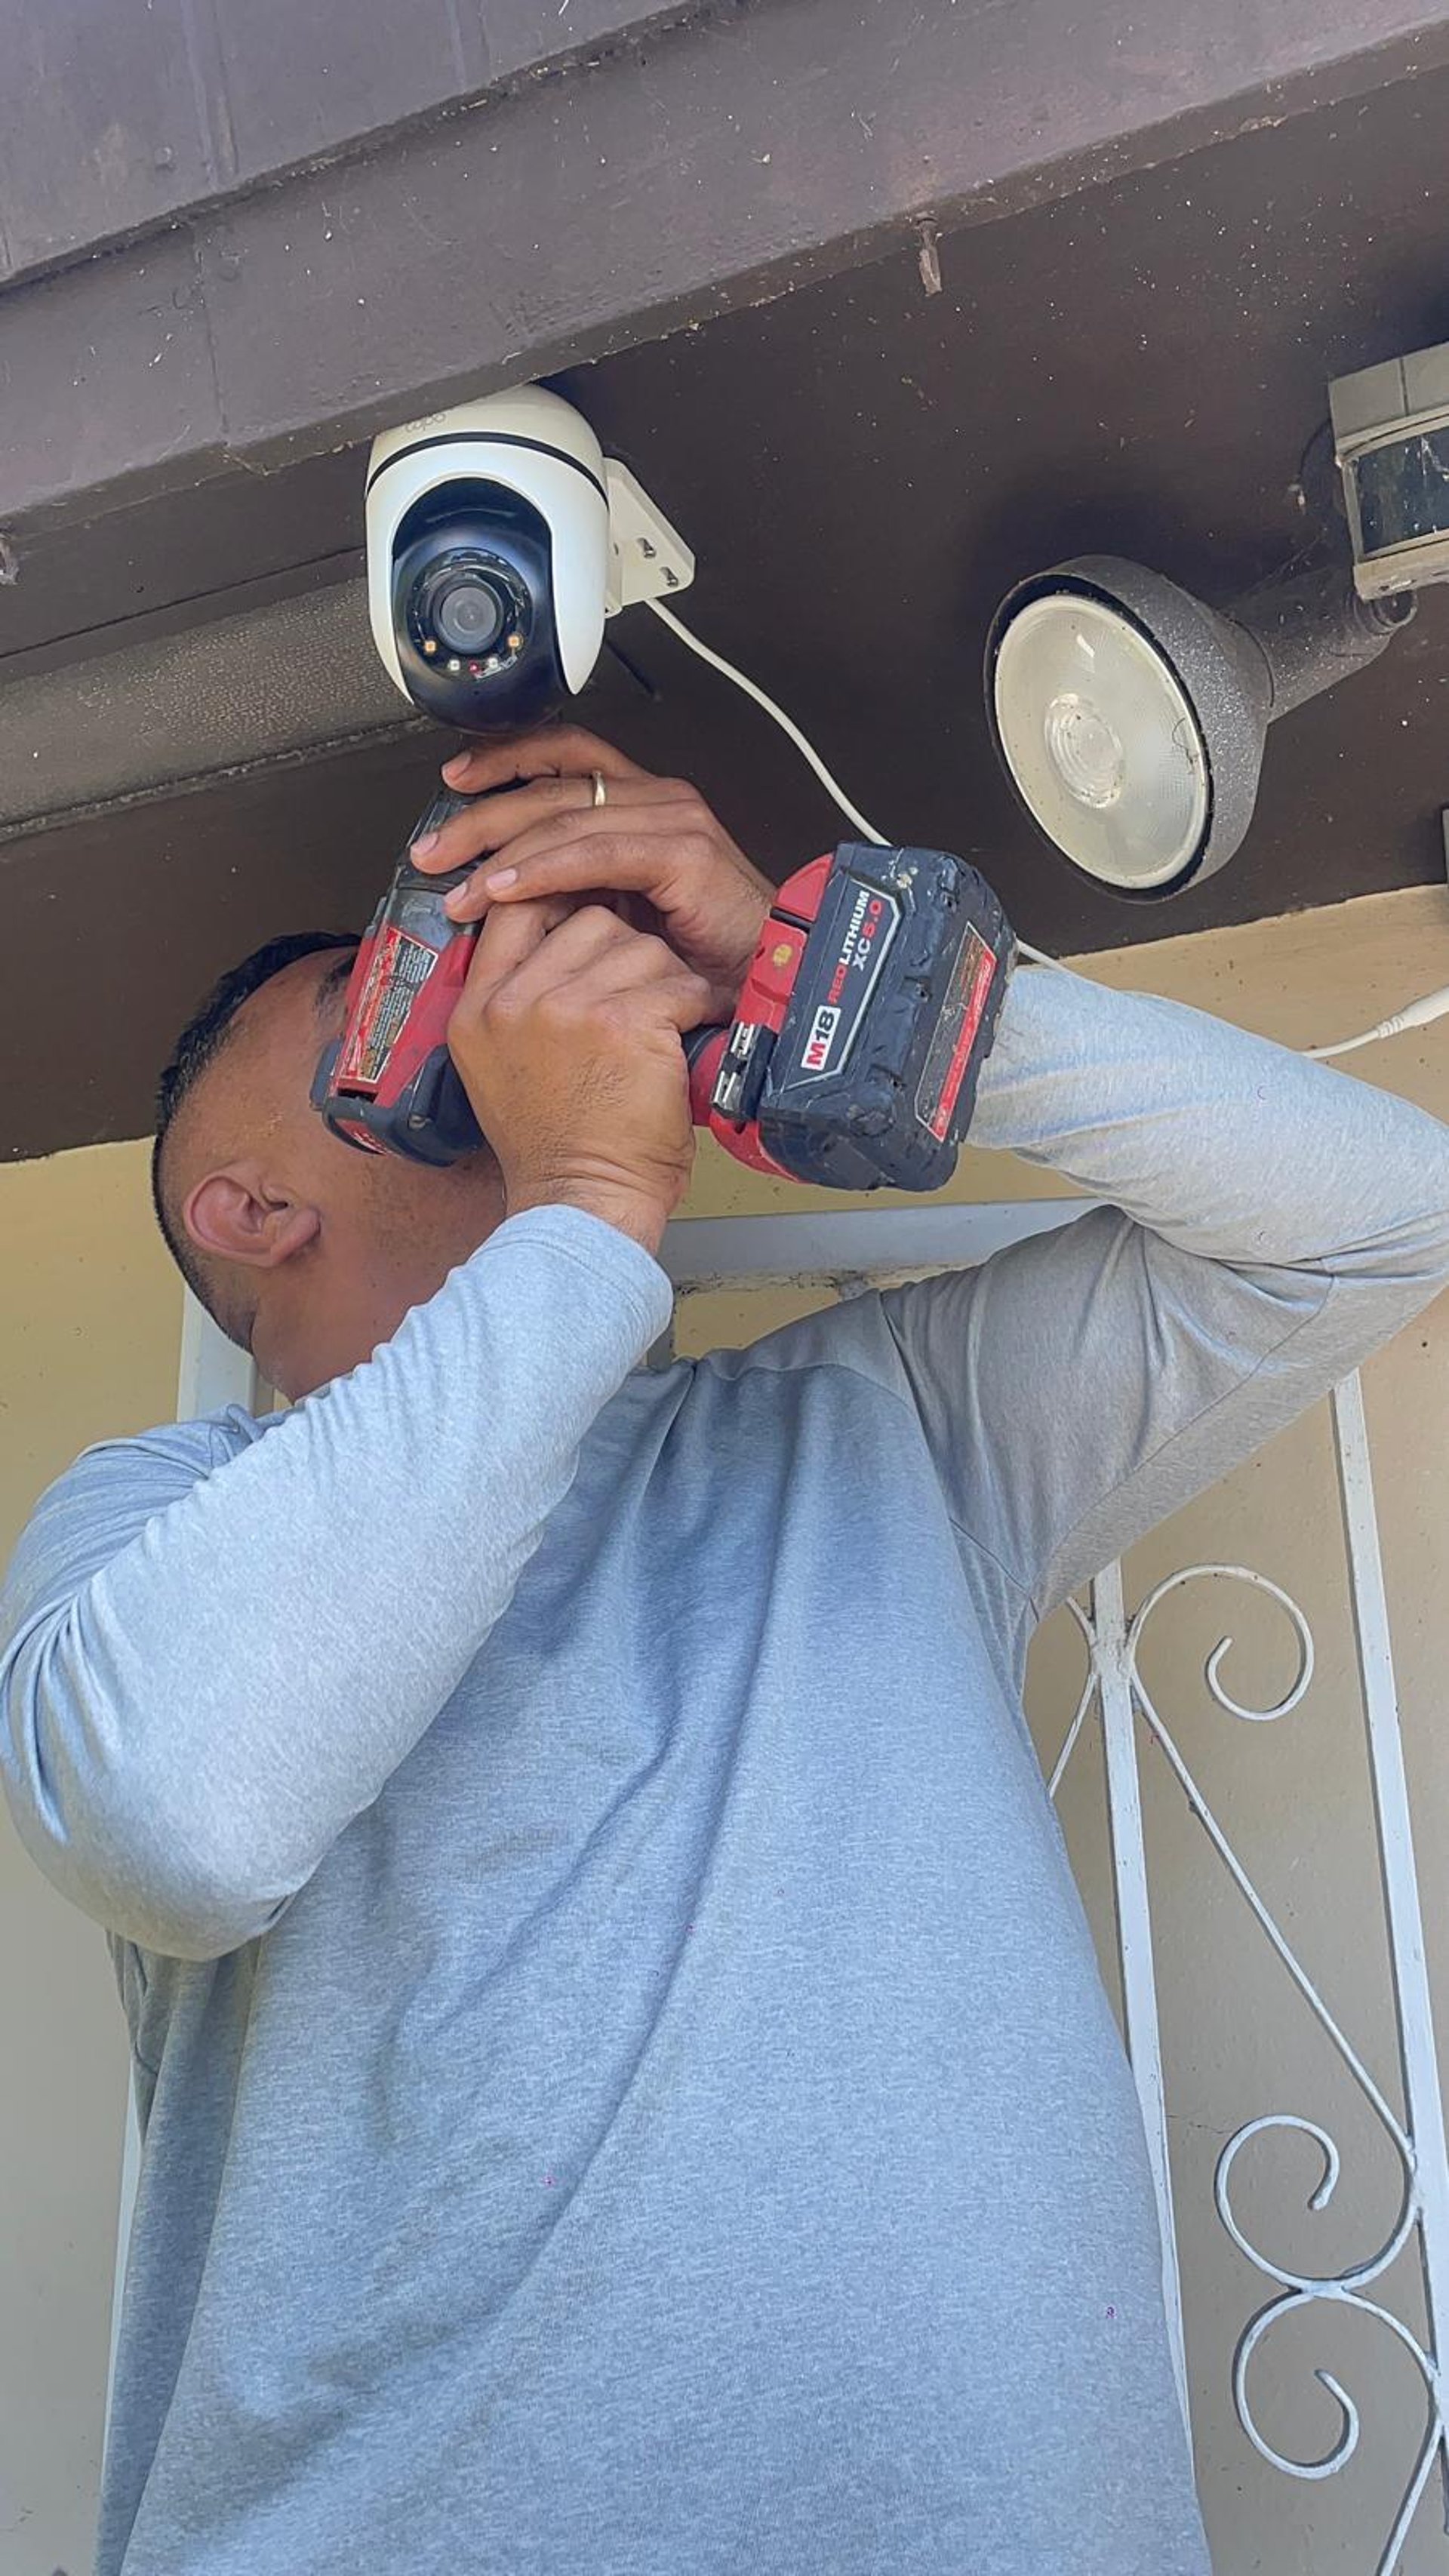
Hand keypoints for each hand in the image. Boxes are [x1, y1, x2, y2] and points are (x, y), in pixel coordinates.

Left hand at [411, 727, 772, 1021]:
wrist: (772, 983)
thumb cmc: (706, 958)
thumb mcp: (622, 911)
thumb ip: (574, 888)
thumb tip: (500, 889)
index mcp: (643, 804)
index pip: (564, 756)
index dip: (504, 760)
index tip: (454, 782)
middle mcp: (658, 799)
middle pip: (550, 786)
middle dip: (480, 818)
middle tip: (432, 853)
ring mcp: (674, 820)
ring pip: (564, 817)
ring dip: (500, 852)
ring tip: (458, 887)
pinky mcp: (685, 853)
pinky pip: (594, 853)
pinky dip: (542, 871)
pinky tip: (503, 891)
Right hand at [448, 897, 712, 1253]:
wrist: (581, 1205)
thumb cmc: (558, 1147)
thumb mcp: (501, 1068)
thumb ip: (514, 1002)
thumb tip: (555, 944)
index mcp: (477, 1009)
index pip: (514, 906)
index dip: (562, 898)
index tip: (595, 915)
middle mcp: (512, 1003)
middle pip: (586, 918)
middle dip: (626, 951)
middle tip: (643, 995)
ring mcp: (564, 1009)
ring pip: (638, 944)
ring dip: (666, 980)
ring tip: (666, 1024)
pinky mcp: (621, 1023)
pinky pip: (676, 982)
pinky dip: (696, 1008)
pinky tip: (688, 1037)